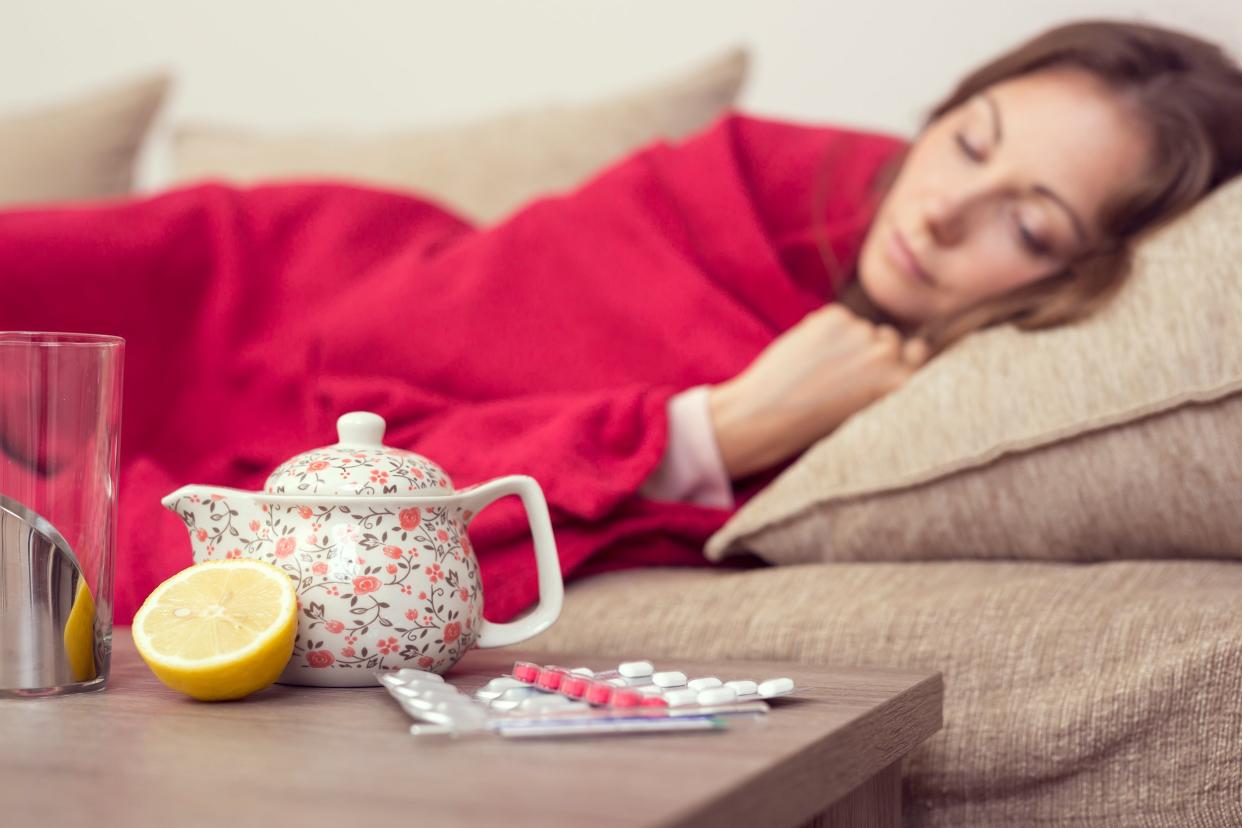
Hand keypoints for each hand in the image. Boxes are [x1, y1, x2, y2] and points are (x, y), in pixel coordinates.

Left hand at [708, 304, 929, 478]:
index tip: (871, 380)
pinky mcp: (834, 317)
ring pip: (862, 328)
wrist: (764, 416)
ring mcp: (861, 332)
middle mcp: (888, 354)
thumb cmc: (814, 423)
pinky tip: (807, 356)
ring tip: (819, 371)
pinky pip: (838, 317)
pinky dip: (824, 330)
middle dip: (870, 353)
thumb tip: (919, 343)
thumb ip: (891, 378)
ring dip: (846, 341)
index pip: (917, 355)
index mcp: (903, 382)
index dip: (893, 365)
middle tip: (839, 380)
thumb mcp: (868, 409)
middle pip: (890, 340)